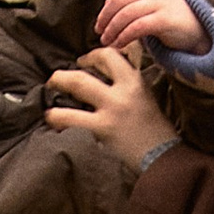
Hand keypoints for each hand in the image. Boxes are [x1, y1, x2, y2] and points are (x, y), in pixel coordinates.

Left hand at [46, 41, 180, 178]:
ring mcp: (113, 107)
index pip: (113, 54)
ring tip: (50, 87)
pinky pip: (71, 117)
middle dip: (78, 62)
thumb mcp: (146, 99)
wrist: (163, 158)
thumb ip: (127, 85)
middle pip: (96, 61)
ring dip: (59, 81)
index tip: (84, 61)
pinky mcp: (103, 127)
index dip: (94, 54)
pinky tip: (50, 117)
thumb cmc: (155, 131)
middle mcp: (124, 89)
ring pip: (79, 83)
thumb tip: (103, 77)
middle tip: (60, 76)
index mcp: (136, 81)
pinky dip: (56, 116)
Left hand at [90, 0, 203, 57]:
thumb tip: (106, 7)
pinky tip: (119, 44)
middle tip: (98, 31)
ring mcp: (160, 2)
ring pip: (126, 14)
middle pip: (120, 0)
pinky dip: (124, 37)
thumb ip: (130, 0)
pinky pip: (137, 27)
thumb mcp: (150, 2)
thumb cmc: (168, 16)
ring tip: (107, 41)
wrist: (197, 29)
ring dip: (112, 29)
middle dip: (105, 17)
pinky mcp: (164, 19)